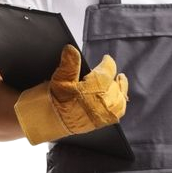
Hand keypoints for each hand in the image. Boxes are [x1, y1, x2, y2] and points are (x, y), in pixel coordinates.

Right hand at [14, 44, 128, 144]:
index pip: (108, 70)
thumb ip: (69, 63)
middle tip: (112, 72)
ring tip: (118, 84)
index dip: (107, 62)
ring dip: (120, 91)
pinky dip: (118, 104)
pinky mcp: (101, 123)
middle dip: (114, 77)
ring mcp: (104, 114)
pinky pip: (117, 113)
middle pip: (116, 86)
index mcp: (96, 87)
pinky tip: (115, 101)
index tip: (106, 59)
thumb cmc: (55, 101)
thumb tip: (71, 49)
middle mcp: (104, 101)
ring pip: (120, 100)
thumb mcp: (60, 79)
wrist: (51, 123)